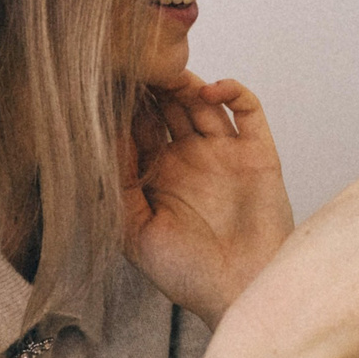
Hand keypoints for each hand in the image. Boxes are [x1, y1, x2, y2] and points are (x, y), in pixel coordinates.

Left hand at [123, 74, 295, 327]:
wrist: (240, 294)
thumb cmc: (188, 275)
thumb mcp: (135, 234)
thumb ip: (117, 187)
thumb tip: (101, 138)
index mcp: (158, 175)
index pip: (136, 126)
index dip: (123, 105)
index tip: (105, 82)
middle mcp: (190, 158)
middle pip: (167, 105)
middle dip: (152, 84)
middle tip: (135, 62)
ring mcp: (225, 153)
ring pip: (203, 101)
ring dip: (186, 82)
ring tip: (168, 71)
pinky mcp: (257, 153)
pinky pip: (248, 110)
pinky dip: (232, 91)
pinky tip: (210, 90)